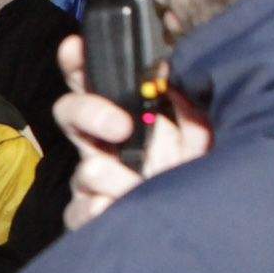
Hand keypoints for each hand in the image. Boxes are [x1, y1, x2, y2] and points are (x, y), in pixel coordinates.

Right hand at [50, 34, 212, 230]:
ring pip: (84, 168)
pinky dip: (99, 210)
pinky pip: (81, 211)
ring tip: (138, 186)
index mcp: (125, 114)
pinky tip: (119, 208)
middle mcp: (103, 144)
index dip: (78, 61)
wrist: (203, 226)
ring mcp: (93, 181)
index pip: (93, 80)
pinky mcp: (89, 214)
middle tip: (121, 126)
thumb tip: (172, 71)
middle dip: (88, 112)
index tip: (76, 46)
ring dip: (112, 176)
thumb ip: (190, 104)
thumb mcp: (202, 132)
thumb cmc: (195, 173)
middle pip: (69, 113)